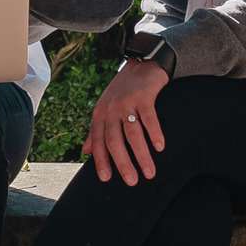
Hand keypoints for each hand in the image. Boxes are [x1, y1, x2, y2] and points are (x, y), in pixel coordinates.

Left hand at [83, 58, 168, 185]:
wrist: (141, 64)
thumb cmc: (123, 91)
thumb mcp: (105, 109)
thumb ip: (96, 131)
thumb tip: (85, 152)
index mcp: (100, 114)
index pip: (98, 141)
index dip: (101, 160)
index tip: (106, 178)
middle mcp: (111, 108)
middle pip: (115, 141)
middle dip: (123, 163)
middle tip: (132, 181)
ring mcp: (127, 102)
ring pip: (133, 134)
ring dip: (142, 155)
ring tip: (150, 172)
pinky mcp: (143, 96)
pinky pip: (149, 119)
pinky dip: (154, 134)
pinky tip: (160, 147)